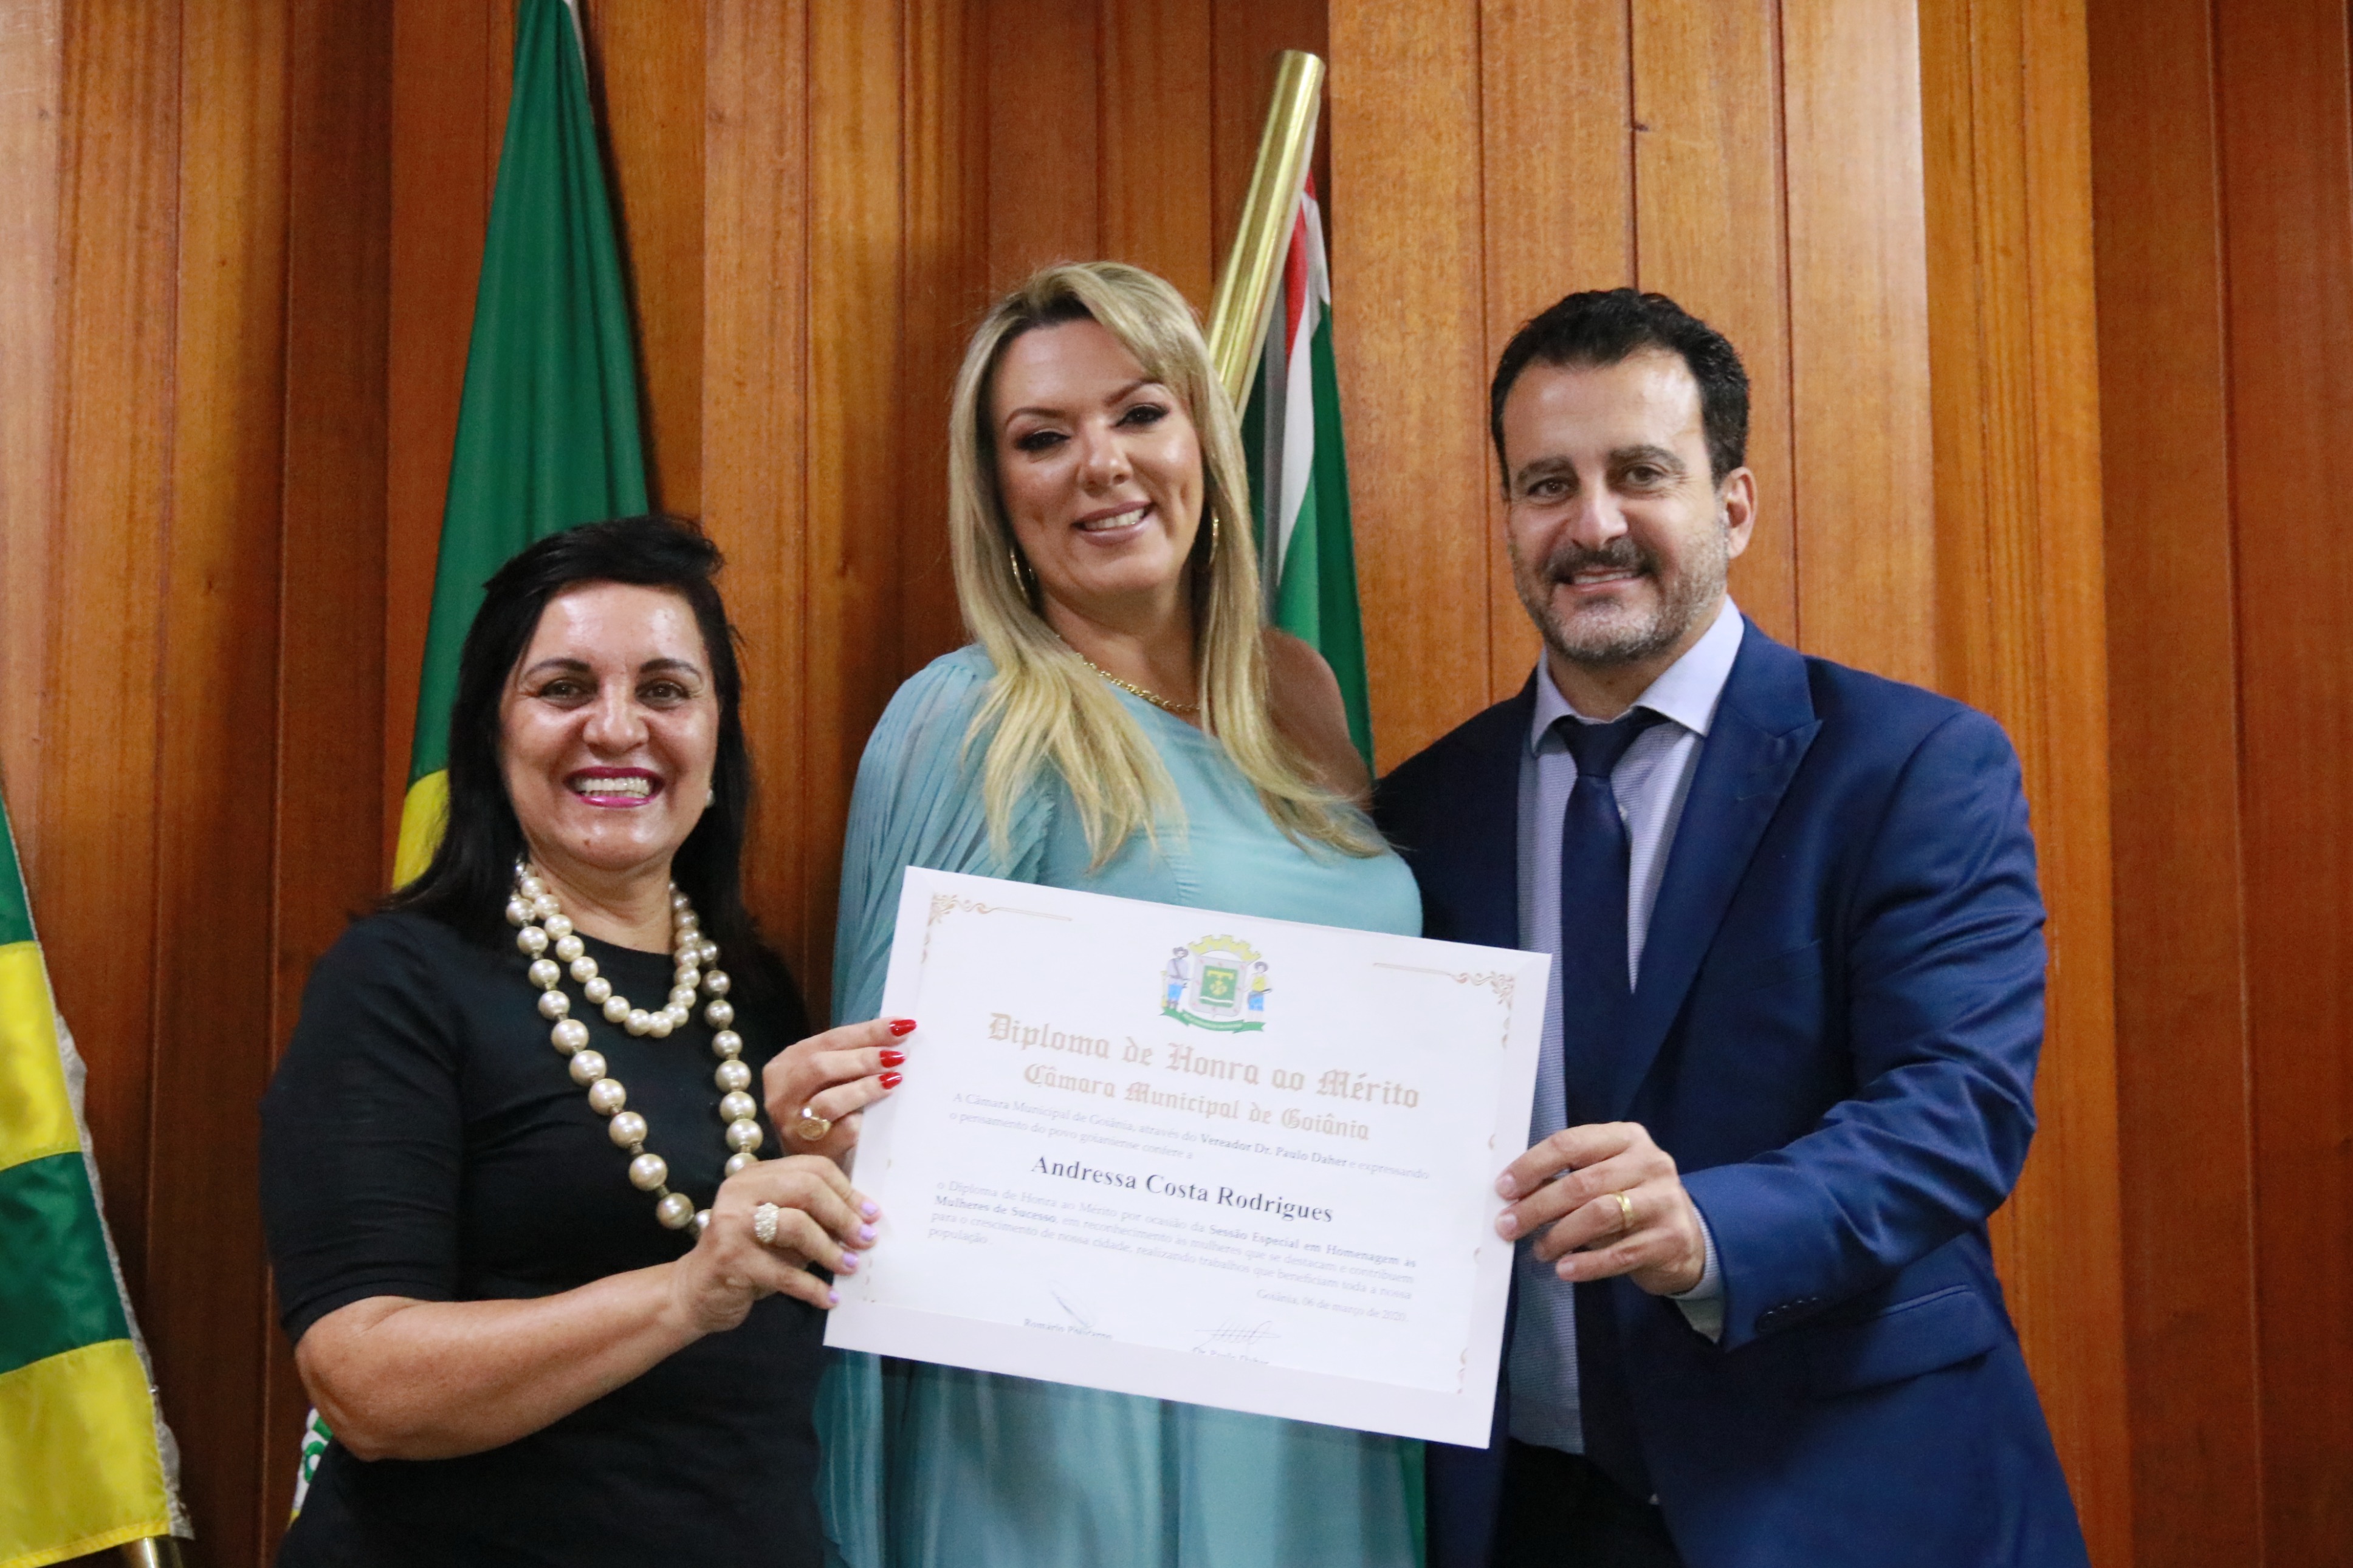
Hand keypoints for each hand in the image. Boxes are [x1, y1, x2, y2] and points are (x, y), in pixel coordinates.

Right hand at [667, 1155, 877, 1333]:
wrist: (695, 1292)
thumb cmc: (748, 1256)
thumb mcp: (780, 1228)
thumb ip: (812, 1215)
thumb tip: (863, 1219)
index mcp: (755, 1175)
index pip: (812, 1169)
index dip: (847, 1191)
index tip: (871, 1214)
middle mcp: (740, 1191)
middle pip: (806, 1189)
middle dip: (843, 1216)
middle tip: (865, 1240)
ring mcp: (731, 1223)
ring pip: (796, 1225)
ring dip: (829, 1250)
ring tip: (850, 1267)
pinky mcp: (729, 1259)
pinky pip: (782, 1271)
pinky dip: (811, 1286)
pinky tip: (828, 1298)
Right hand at [760, 1017, 912, 1164]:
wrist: (808, 1161)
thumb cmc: (822, 1109)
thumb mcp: (824, 1078)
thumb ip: (848, 1057)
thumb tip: (895, 1035)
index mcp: (784, 1066)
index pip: (829, 1040)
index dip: (867, 1031)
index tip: (901, 1026)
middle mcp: (782, 1094)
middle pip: (821, 1066)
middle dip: (864, 1059)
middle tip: (897, 1057)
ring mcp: (793, 1124)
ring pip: (829, 1101)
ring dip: (865, 1088)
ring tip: (893, 1080)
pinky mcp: (811, 1151)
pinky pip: (843, 1132)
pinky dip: (864, 1121)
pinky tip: (879, 1116)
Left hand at [1493, 1122, 1707, 1295]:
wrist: (1686, 1239)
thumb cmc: (1631, 1201)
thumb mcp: (1603, 1178)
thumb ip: (1563, 1177)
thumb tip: (1509, 1188)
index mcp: (1626, 1138)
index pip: (1570, 1143)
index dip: (1532, 1166)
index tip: (1504, 1189)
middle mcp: (1650, 1162)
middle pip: (1583, 1182)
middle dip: (1538, 1206)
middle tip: (1508, 1226)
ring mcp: (1664, 1200)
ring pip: (1601, 1214)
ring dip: (1560, 1235)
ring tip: (1539, 1250)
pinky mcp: (1671, 1239)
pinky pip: (1622, 1253)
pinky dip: (1588, 1264)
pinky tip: (1566, 1269)